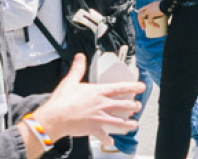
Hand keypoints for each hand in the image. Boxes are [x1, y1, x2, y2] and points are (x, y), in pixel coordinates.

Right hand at [28, 53, 142, 144]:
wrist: (55, 118)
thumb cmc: (62, 101)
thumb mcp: (70, 81)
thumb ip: (78, 69)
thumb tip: (80, 56)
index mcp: (98, 92)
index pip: (121, 88)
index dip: (133, 87)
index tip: (142, 87)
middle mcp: (102, 104)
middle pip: (124, 105)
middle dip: (134, 106)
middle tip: (138, 106)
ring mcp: (99, 117)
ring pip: (119, 121)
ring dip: (128, 124)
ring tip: (134, 124)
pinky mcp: (93, 129)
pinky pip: (104, 136)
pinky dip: (108, 140)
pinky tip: (111, 141)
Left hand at [136, 5, 166, 33]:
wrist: (168, 4)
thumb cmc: (168, 6)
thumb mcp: (164, 9)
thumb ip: (164, 14)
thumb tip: (168, 23)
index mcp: (151, 5)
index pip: (144, 9)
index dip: (143, 15)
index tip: (145, 21)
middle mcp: (149, 6)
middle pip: (140, 12)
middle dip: (140, 19)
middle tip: (143, 26)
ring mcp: (149, 10)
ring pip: (141, 17)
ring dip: (141, 23)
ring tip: (144, 28)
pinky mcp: (151, 13)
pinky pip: (150, 21)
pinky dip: (153, 25)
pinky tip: (157, 27)